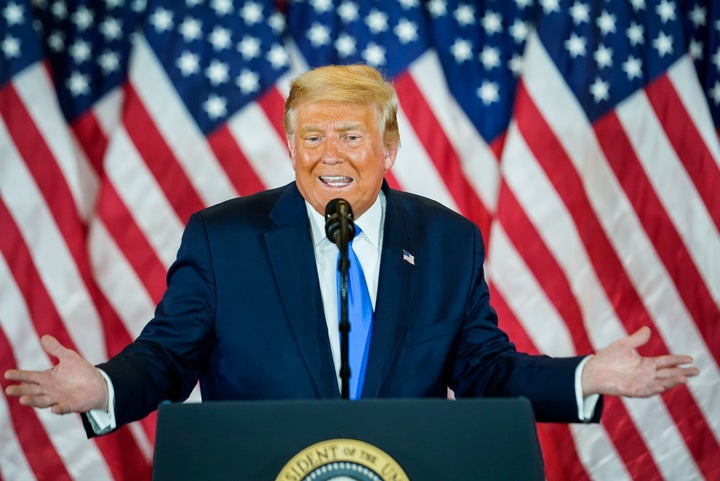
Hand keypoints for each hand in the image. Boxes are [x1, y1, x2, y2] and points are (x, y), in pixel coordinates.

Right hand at [4, 335, 108, 414]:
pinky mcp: (71, 406)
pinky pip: (63, 408)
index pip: (30, 376)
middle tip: (9, 390)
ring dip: (33, 401)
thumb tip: (44, 337)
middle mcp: (50, 390)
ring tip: (23, 399)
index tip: (7, 374)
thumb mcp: (69, 357)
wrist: (98, 384)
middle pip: (32, 390)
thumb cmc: (81, 371)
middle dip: (21, 390)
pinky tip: (54, 408)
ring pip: (43, 401)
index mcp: (48, 378)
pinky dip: (58, 409)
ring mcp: (59, 399)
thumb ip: (56, 349)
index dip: (19, 375)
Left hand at [582, 326, 698, 397]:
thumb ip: (637, 339)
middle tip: (696, 371)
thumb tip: (648, 329)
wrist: (592, 370)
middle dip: (682, 372)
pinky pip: (646, 391)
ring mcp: (640, 383)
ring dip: (672, 382)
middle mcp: (646, 374)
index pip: (666, 361)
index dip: (678, 360)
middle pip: (668, 373)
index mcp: (645, 363)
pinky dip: (655, 389)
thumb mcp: (624, 345)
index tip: (690, 359)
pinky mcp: (632, 390)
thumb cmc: (607, 358)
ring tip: (684, 378)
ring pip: (661, 383)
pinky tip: (663, 386)